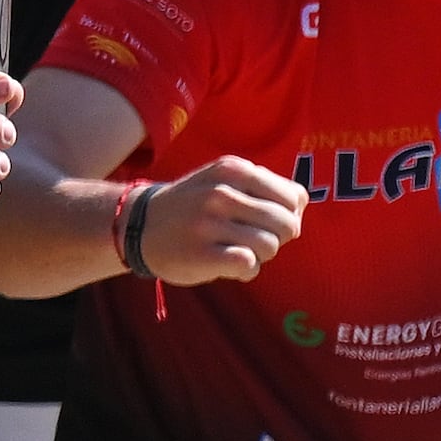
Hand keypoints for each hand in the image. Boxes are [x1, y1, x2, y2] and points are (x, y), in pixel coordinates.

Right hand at [144, 158, 308, 287]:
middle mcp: (221, 191)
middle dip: (278, 238)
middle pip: (287, 224)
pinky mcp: (202, 252)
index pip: (295, 197)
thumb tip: (302, 202)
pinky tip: (230, 265)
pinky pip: (249, 265)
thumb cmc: (195, 206)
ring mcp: (209, 222)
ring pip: (271, 245)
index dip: (289, 215)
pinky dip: (247, 270)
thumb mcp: (224, 180)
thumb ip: (265, 186)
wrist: (138, 225)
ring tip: (239, 250)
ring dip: (261, 255)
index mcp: (233, 170)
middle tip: (253, 239)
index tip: (266, 220)